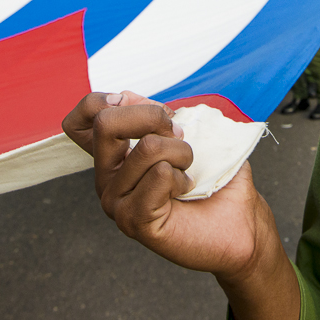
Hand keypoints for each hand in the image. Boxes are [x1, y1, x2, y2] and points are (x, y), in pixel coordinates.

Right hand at [62, 92, 262, 274]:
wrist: (240, 223)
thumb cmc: (216, 178)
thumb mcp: (190, 132)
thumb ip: (154, 115)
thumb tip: (125, 95)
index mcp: (115, 155)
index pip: (79, 120)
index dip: (103, 101)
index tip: (144, 111)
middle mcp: (107, 178)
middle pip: (106, 123)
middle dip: (155, 117)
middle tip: (180, 136)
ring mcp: (115, 201)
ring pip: (147, 147)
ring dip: (182, 152)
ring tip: (188, 173)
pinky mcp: (132, 220)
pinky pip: (159, 175)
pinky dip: (182, 177)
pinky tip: (186, 192)